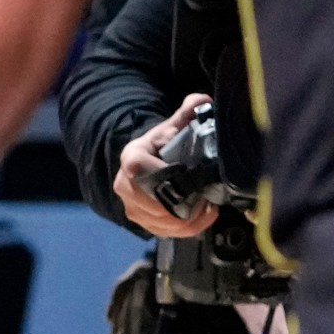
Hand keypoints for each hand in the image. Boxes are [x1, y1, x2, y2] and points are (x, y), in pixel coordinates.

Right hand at [115, 96, 215, 237]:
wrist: (147, 161)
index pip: (146, 175)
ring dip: (191, 219)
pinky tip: (198, 216)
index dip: (174, 182)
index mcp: (132, 158)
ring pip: (164, 223)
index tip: (197, 182)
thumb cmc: (162, 145)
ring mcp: (130, 206)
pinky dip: (186, 228)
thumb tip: (202, 101)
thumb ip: (188, 112)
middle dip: (187, 206)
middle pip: (158, 206)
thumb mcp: (173, 127)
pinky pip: (165, 232)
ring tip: (206, 207)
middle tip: (209, 200)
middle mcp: (125, 185)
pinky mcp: (139, 221)